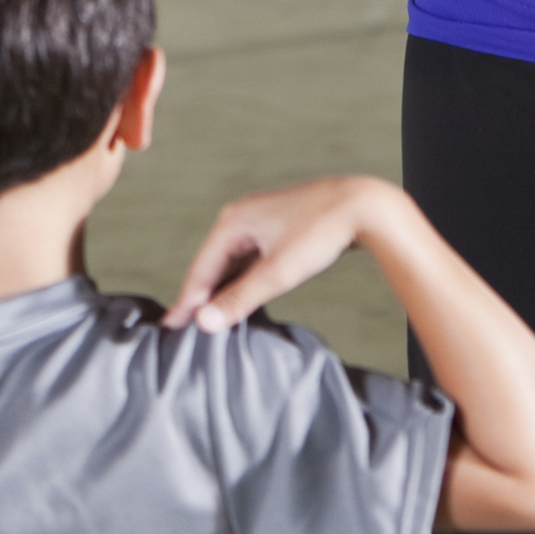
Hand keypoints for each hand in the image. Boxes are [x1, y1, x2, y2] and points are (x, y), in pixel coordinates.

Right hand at [168, 175, 395, 331]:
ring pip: (231, 262)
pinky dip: (241, 279)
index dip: (186, 302)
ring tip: (209, 317)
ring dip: (221, 289)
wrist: (363, 207)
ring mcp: (259, 220)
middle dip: (200, 296)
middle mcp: (240, 217)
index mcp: (232, 222)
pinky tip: (240, 296)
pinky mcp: (276, 228)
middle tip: (184, 327)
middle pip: (212, 265)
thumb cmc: (321, 233)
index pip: (200, 270)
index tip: (171, 327)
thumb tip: (204, 321)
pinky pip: (249, 258)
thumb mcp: (278, 273)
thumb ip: (239, 299)